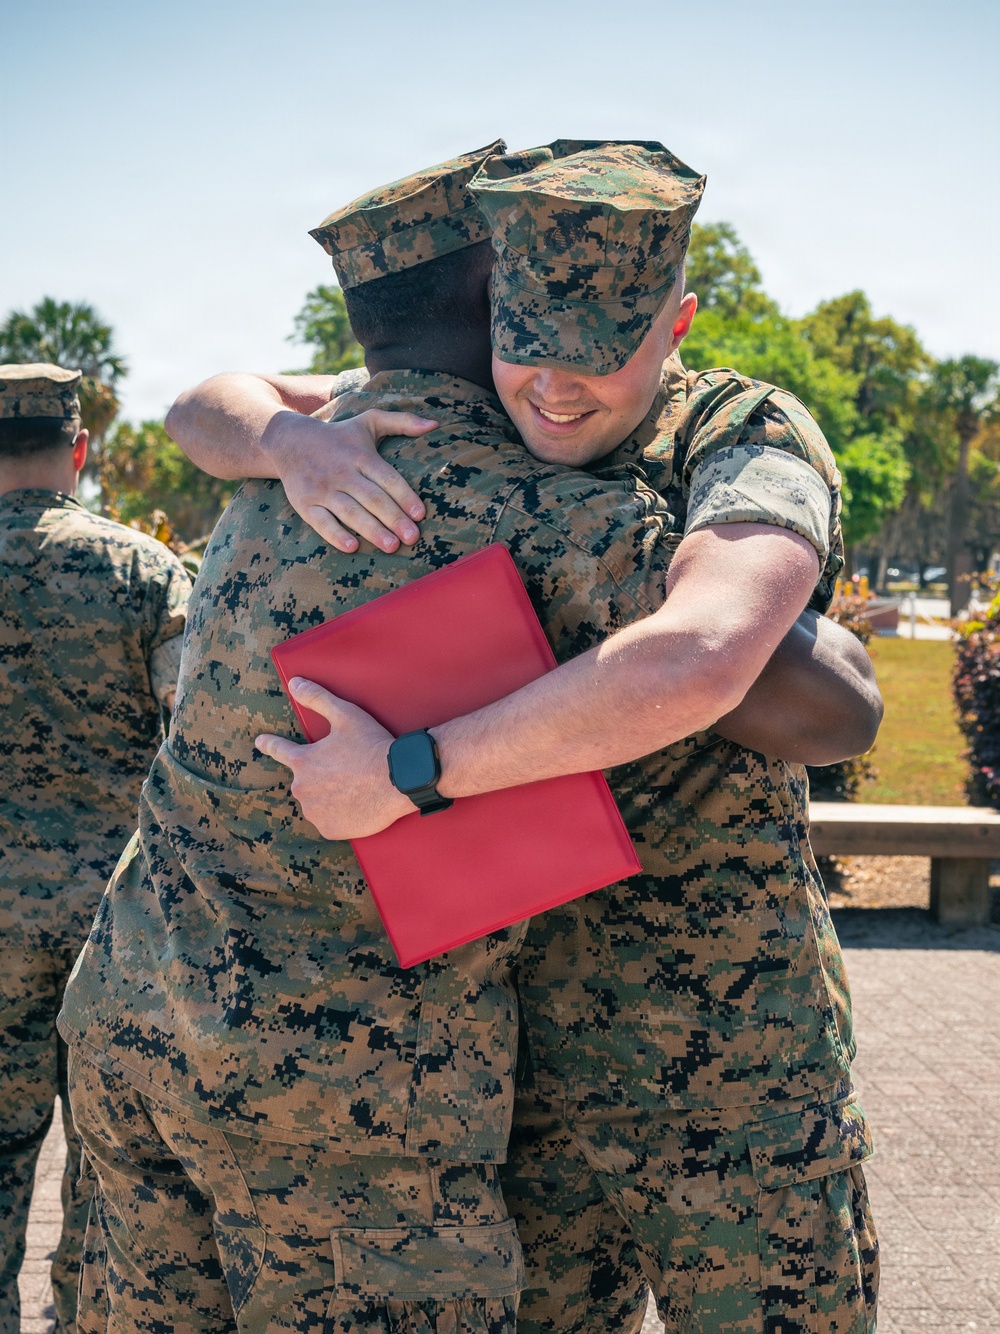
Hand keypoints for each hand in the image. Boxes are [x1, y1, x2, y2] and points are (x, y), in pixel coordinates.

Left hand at [255, 677, 413, 837]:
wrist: (399, 780)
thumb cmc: (372, 746)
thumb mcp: (346, 715)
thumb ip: (317, 698)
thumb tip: (294, 683)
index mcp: (302, 761)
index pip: (278, 750)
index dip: (269, 744)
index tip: (260, 742)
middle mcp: (302, 789)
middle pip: (304, 780)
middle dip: (319, 774)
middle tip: (347, 770)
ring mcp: (315, 812)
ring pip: (316, 802)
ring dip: (328, 796)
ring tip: (354, 788)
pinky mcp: (330, 829)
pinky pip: (329, 821)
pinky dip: (338, 815)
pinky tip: (354, 805)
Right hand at [263, 408, 435, 553]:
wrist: (289, 441)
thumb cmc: (339, 436)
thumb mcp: (368, 421)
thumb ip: (402, 422)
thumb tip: (435, 425)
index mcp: (360, 455)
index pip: (386, 477)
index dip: (404, 496)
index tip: (420, 514)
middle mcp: (342, 472)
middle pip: (372, 498)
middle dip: (393, 519)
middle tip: (412, 538)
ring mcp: (322, 489)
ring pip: (350, 512)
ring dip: (371, 530)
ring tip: (391, 547)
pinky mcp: (305, 503)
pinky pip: (321, 522)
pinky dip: (335, 534)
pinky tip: (352, 546)